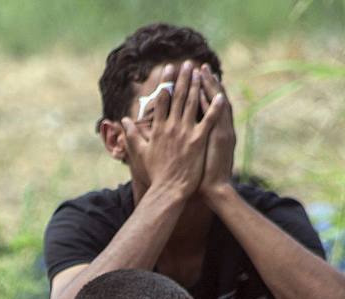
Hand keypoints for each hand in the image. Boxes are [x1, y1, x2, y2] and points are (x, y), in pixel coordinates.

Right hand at [119, 61, 221, 200]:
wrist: (168, 189)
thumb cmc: (155, 173)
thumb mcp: (139, 153)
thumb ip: (131, 135)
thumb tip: (123, 121)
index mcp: (158, 128)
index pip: (162, 99)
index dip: (166, 82)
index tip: (169, 69)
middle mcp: (172, 127)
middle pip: (178, 96)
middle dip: (183, 78)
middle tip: (187, 63)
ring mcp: (186, 132)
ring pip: (193, 103)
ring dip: (197, 85)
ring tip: (202, 72)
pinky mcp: (199, 140)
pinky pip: (209, 120)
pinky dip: (215, 107)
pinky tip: (221, 95)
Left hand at [196, 65, 235, 200]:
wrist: (216, 190)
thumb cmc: (204, 176)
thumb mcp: (202, 154)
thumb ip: (196, 139)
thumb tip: (186, 130)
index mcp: (214, 131)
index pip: (208, 106)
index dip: (203, 90)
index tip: (197, 75)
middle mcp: (220, 129)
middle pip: (212, 100)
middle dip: (206, 83)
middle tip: (200, 66)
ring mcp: (221, 133)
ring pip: (216, 104)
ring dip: (209, 87)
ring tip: (203, 71)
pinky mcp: (219, 140)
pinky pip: (214, 119)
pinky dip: (210, 106)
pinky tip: (204, 93)